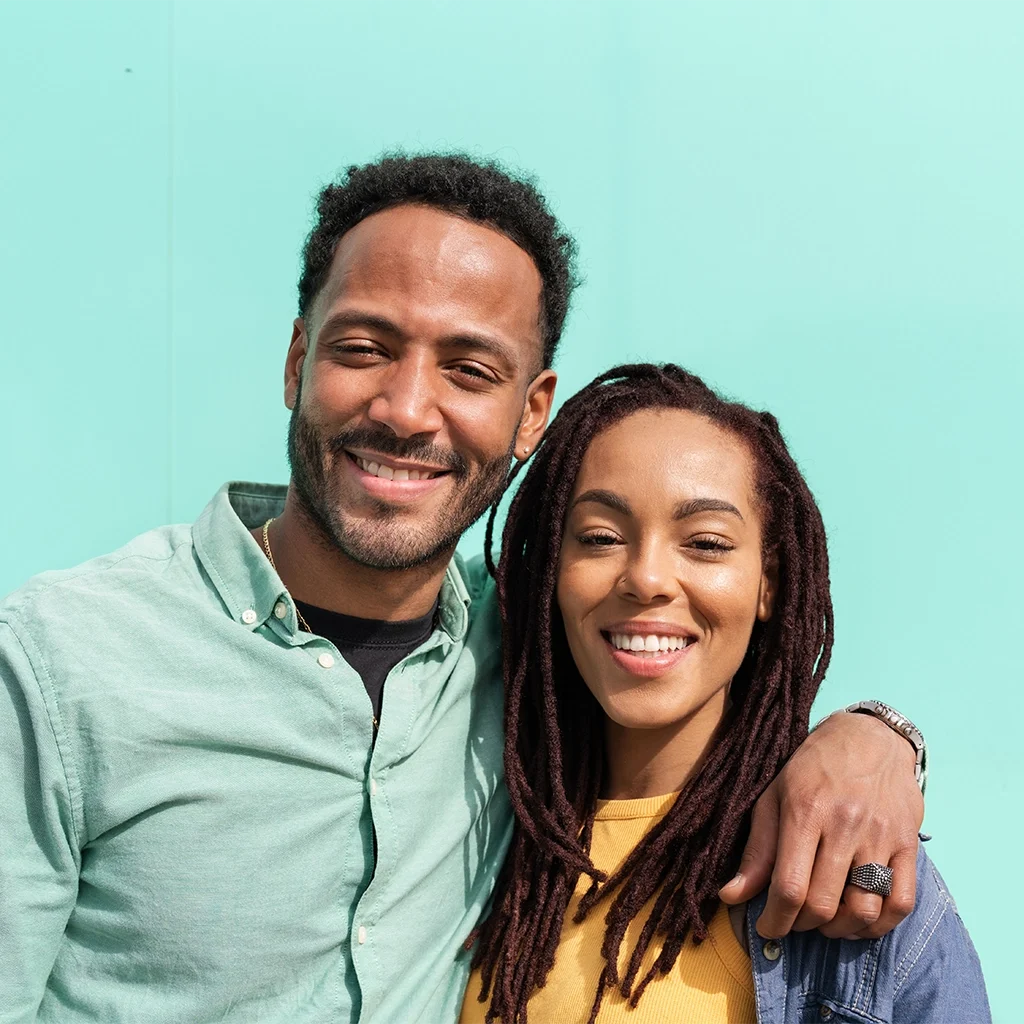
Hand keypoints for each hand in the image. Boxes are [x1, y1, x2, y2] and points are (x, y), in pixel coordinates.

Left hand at [718, 710, 923, 939]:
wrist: (869, 737)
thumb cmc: (813, 767)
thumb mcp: (774, 797)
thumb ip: (757, 850)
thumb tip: (731, 896)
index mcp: (805, 811)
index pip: (789, 886)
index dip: (774, 920)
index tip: (766, 928)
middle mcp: (845, 825)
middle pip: (824, 904)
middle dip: (801, 925)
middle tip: (792, 920)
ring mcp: (880, 836)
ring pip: (863, 910)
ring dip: (839, 930)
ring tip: (824, 921)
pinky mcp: (908, 844)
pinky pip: (901, 903)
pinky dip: (879, 925)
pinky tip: (859, 919)